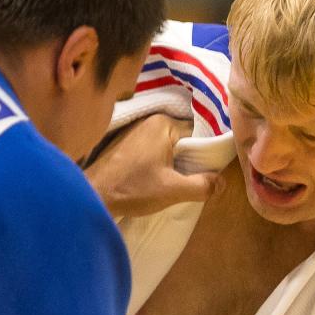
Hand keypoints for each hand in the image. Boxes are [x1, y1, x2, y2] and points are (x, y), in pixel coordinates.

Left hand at [84, 114, 220, 217]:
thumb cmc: (132, 189)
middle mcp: (149, 120)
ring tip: (170, 182)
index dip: (204, 154)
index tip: (206, 172)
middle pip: (182, 140)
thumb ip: (202, 186)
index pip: (198, 134)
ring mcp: (134, 130)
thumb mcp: (173, 191)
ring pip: (166, 146)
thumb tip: (222, 183)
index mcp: (163, 123)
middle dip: (187, 159)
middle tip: (187, 181)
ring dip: (171, 162)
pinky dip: (157, 162)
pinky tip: (153, 179)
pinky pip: (151, 149)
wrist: (92, 194)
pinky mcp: (124, 142)